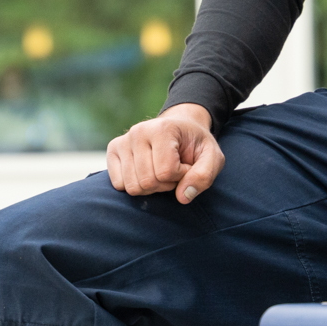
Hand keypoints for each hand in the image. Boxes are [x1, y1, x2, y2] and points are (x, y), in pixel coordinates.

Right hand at [105, 104, 223, 203]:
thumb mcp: (213, 157)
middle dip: (165, 184)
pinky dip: (135, 185)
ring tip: (161, 171)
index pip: (166, 172)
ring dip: (151, 187)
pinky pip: (118, 184)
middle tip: (174, 170)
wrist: (180, 129)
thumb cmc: (196, 145)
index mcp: (163, 128)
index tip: (186, 164)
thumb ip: (204, 175)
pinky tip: (146, 172)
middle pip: (147, 182)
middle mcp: (138, 132)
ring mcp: (123, 140)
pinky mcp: (113, 150)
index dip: (181, 176)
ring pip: (132, 186)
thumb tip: (183, 197)